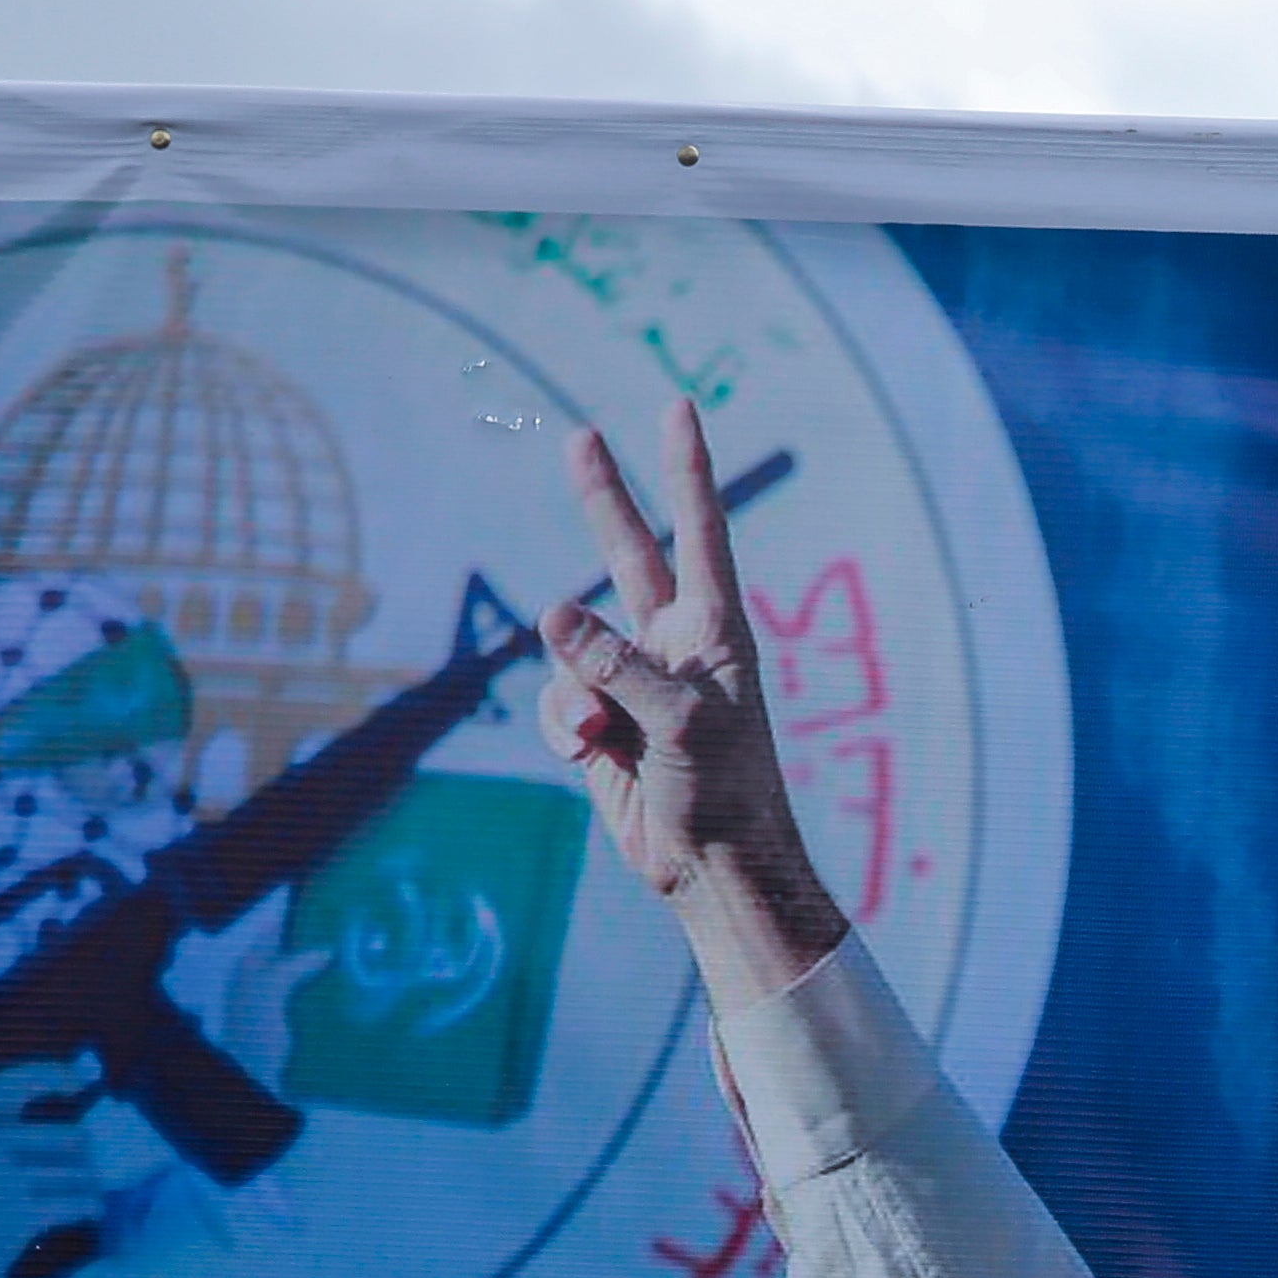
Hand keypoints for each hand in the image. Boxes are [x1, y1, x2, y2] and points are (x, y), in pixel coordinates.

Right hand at [548, 399, 855, 1009]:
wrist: (711, 867)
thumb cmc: (723, 790)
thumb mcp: (679, 720)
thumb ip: (616, 664)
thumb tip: (553, 615)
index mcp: (714, 629)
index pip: (699, 530)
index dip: (685, 469)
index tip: (679, 410)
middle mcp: (673, 644)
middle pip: (629, 555)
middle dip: (604, 501)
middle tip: (582, 437)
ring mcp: (632, 682)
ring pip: (570, 650)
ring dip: (573, 693)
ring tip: (603, 739)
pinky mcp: (601, 722)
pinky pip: (559, 701)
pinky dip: (564, 727)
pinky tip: (588, 757)